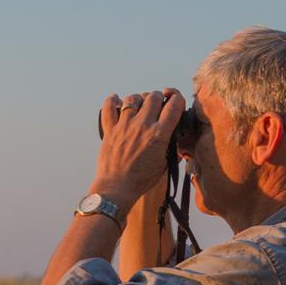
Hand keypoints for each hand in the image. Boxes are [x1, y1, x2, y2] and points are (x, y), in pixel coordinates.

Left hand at [90, 89, 184, 205]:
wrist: (117, 187)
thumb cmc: (141, 179)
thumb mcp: (164, 164)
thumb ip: (171, 147)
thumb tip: (176, 137)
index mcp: (159, 134)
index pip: (174, 105)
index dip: (177, 98)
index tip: (175, 100)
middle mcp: (142, 126)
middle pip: (154, 97)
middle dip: (159, 97)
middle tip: (158, 103)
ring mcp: (124, 126)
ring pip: (133, 99)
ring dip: (139, 98)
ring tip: (140, 105)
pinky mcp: (110, 130)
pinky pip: (108, 108)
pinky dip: (112, 101)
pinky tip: (116, 99)